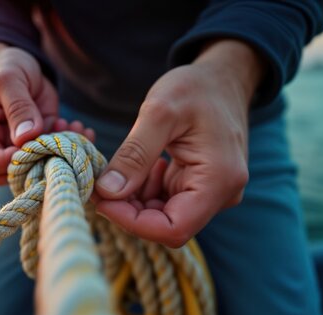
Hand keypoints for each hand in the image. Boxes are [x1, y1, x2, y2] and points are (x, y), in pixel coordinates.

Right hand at [0, 44, 93, 184]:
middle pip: (17, 173)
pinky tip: (79, 128)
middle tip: (63, 139)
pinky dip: (71, 144)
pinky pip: (56, 153)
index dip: (13, 161)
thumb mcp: (9, 80)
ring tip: (74, 128)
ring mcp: (21, 147)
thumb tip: (26, 137)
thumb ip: (17, 107)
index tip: (35, 144)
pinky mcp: (41, 142)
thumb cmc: (6, 67)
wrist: (21, 62)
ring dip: (61, 152)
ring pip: (40, 166)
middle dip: (42, 160)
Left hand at [94, 40, 263, 246]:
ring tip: (117, 171)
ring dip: (134, 200)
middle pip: (167, 225)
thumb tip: (107, 192)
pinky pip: (167, 202)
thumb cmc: (196, 88)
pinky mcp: (200, 187)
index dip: (133, 222)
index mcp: (219, 181)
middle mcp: (221, 195)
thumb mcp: (159, 112)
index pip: (173, 228)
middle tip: (100, 184)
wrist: (222, 78)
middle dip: (129, 210)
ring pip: (163, 216)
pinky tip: (137, 168)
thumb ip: (134, 155)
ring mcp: (212, 193)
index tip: (101, 200)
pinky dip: (145, 191)